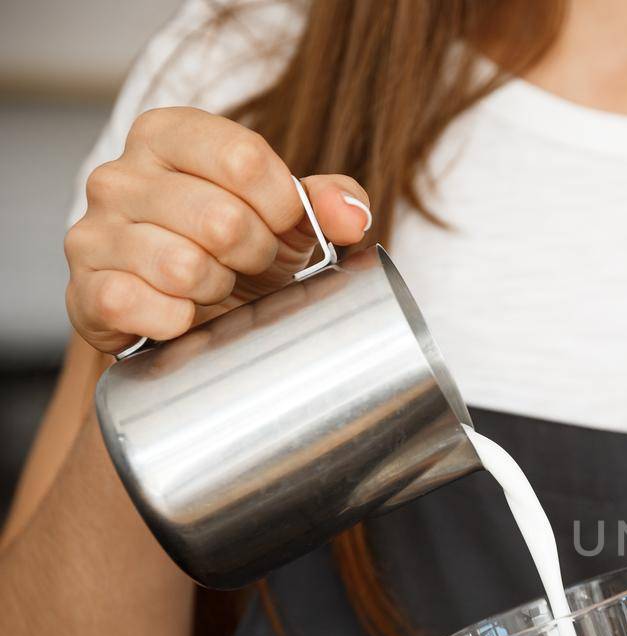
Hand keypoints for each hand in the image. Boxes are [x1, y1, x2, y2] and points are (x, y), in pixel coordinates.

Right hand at [65, 106, 371, 353]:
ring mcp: (93, 233)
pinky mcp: (86, 291)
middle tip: (246, 263)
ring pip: (182, 267)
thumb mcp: (291, 216)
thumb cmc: (239, 251)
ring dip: (216, 289)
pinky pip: (135, 305)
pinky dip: (175, 320)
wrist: (195, 314)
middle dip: (253, 254)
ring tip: (213, 286)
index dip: (281, 205)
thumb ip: (331, 200)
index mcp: (167, 135)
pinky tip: (182, 315)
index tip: (281, 224)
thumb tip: (351, 215)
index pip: (243, 158)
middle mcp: (118, 176)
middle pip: (221, 219)